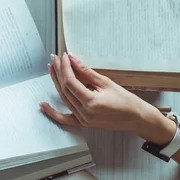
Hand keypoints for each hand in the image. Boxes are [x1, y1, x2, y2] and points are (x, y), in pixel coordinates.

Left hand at [40, 53, 164, 133]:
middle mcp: (84, 113)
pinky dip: (53, 112)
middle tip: (54, 59)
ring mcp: (83, 119)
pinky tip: (44, 105)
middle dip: (59, 72)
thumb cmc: (126, 100)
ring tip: (51, 69)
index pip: (71, 82)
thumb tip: (73, 60)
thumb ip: (87, 71)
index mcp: (91, 102)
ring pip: (64, 99)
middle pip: (65, 89)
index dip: (66, 67)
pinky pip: (65, 118)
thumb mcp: (106, 82)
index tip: (64, 56)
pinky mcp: (83, 122)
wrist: (136, 118)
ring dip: (56, 83)